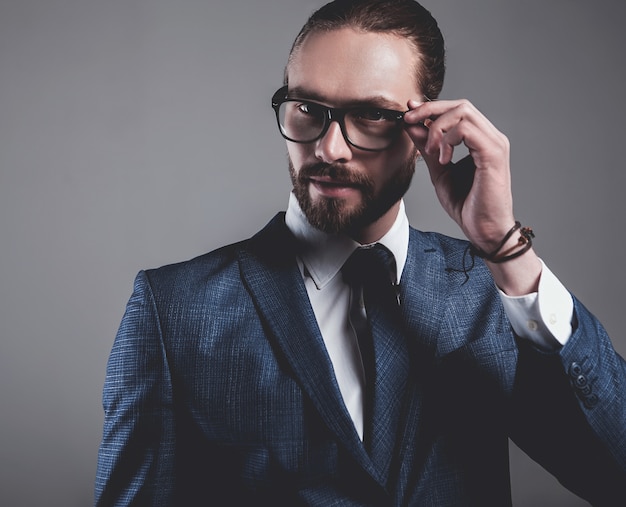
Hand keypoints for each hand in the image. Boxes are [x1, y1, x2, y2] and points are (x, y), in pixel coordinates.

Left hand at [404, 99, 514, 251]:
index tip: (409, 113)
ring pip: (463, 111)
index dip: (431, 107)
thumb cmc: (468, 205)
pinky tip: (443, 159)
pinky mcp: (493, 154)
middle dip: (430, 109)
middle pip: (461, 105)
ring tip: (431, 151)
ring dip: (437, 127)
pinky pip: (466, 130)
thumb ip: (428, 149)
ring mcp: (494, 144)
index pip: (457, 110)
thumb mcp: (440, 172)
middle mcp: (491, 137)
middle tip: (409, 121)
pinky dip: (447, 140)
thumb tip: (412, 126)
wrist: (484, 230)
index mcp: (481, 140)